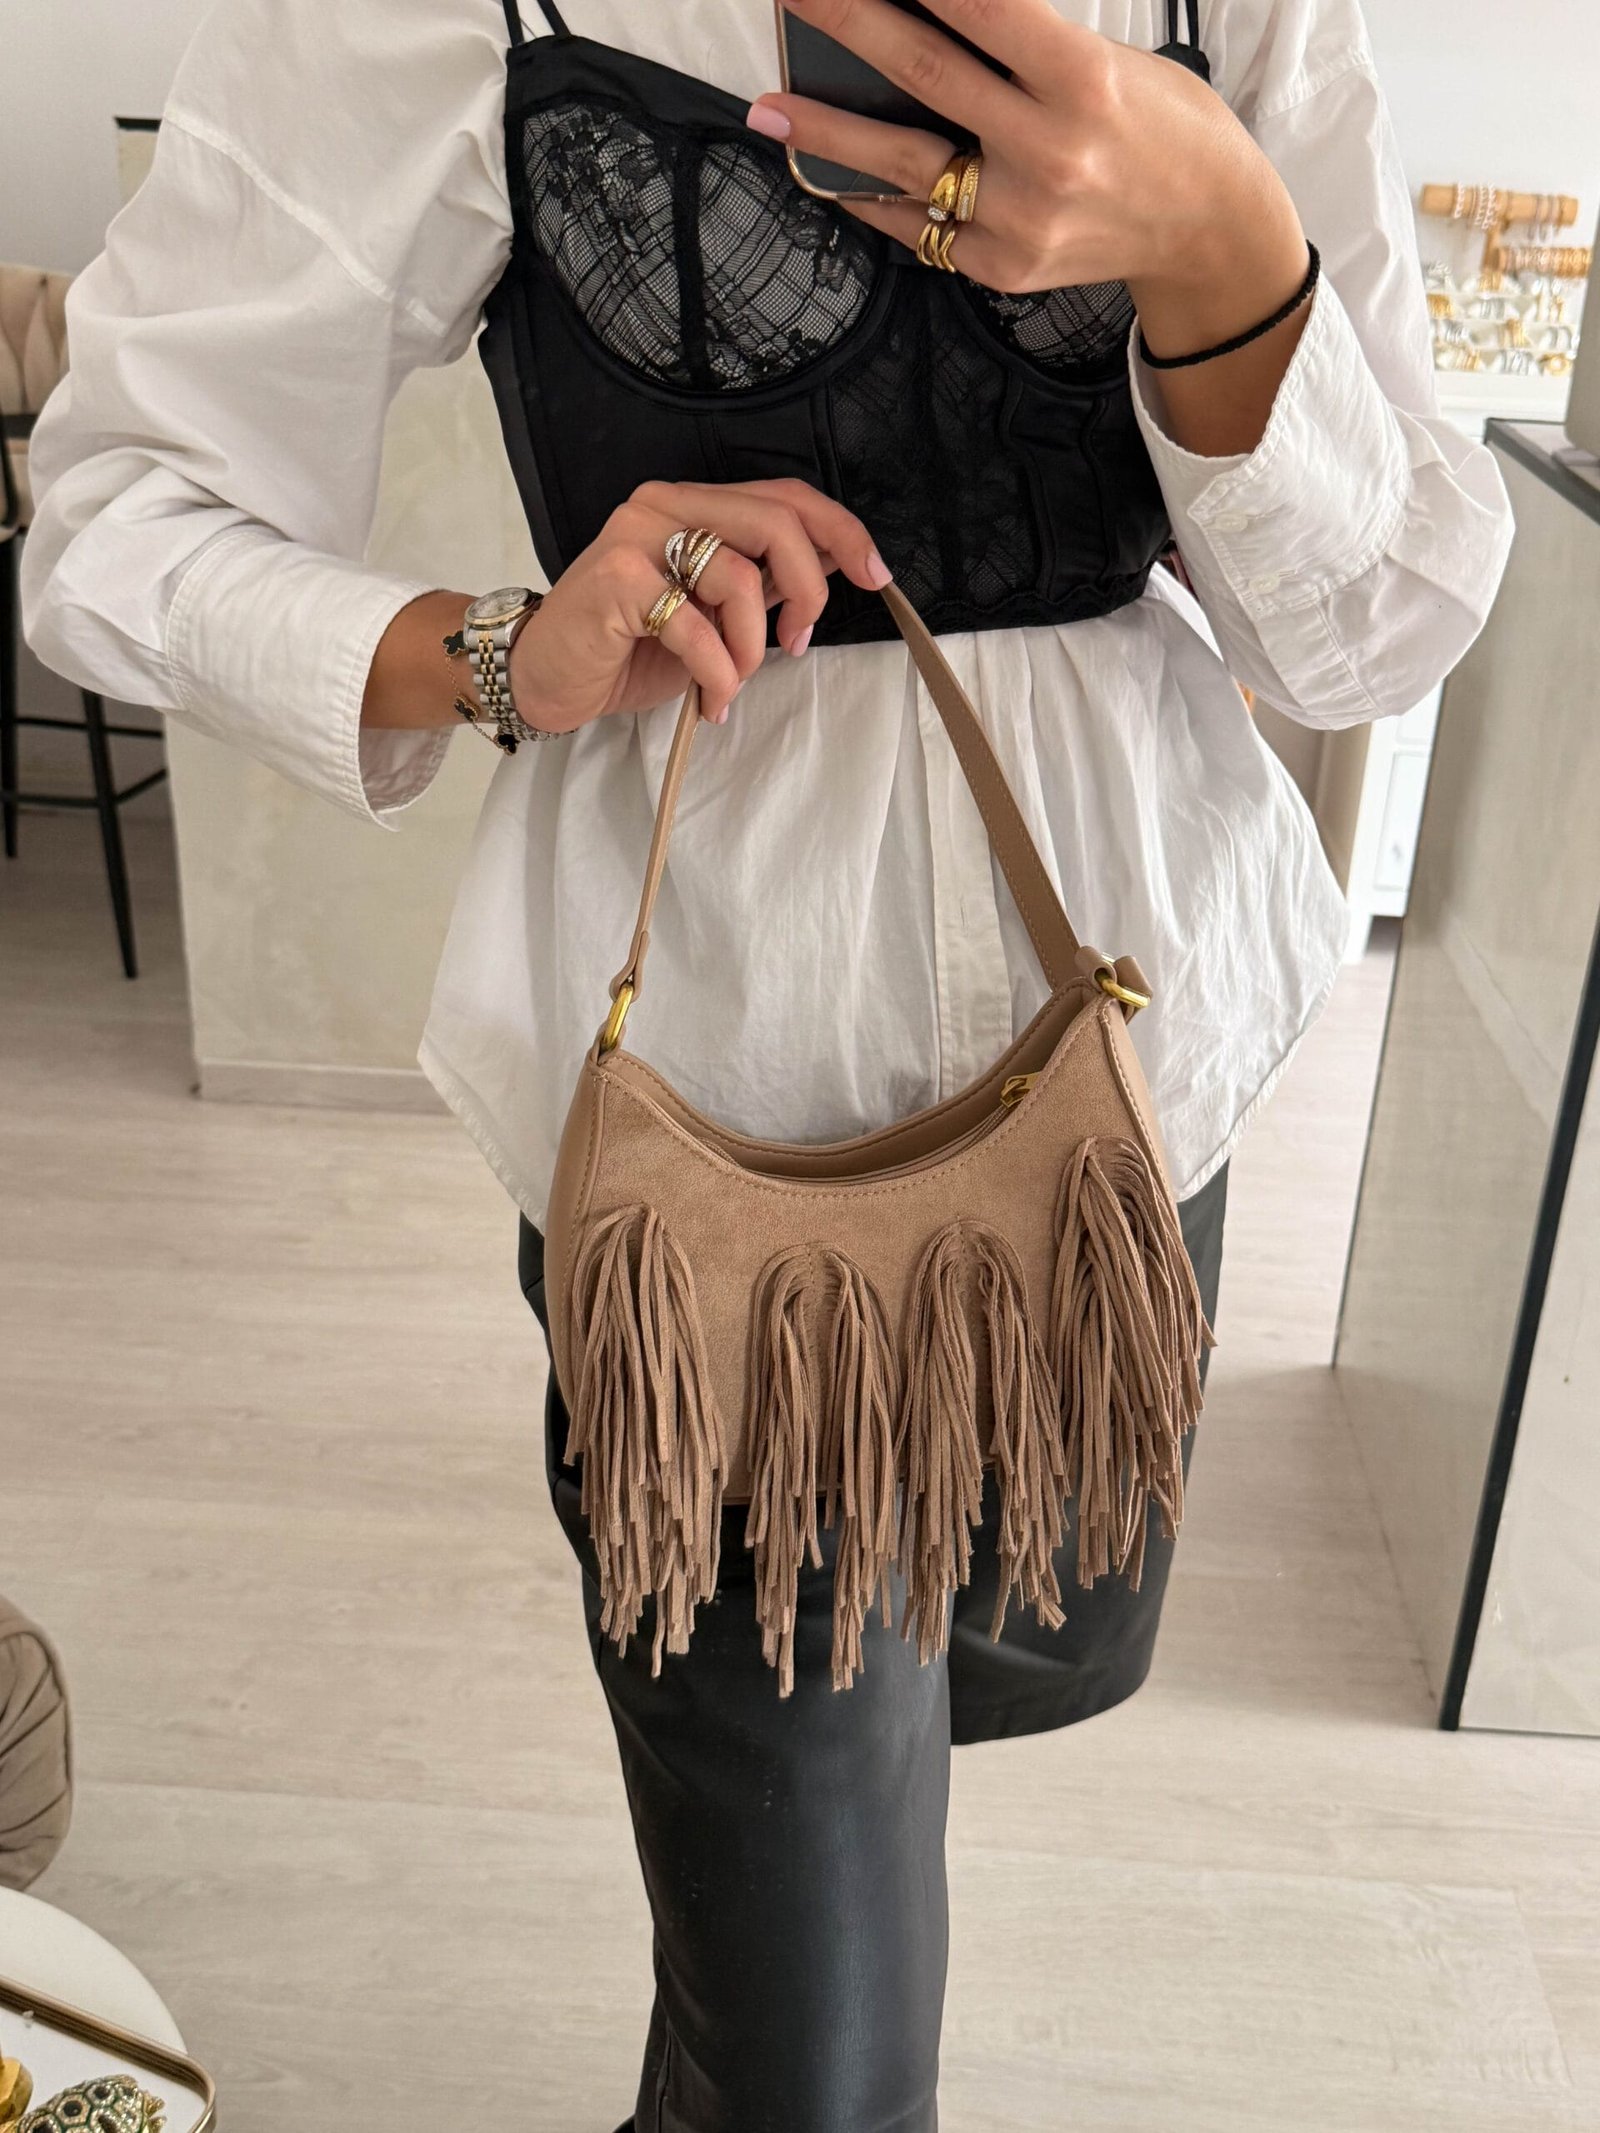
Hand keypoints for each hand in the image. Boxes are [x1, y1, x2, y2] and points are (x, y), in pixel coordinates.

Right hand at [508, 478, 891, 730]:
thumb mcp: (712, 612)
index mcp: (692, 505)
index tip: (875, 575)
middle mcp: (664, 506)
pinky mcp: (615, 581)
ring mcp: (636, 538)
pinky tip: (709, 700)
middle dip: (808, 590)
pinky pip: (697, 627)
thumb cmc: (630, 649)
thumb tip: (832, 566)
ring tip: (733, 681)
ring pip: (740, 578)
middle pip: (775, 523)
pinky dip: (718, 675)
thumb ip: (761, 583)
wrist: (547, 677)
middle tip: (798, 641)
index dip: (841, 531)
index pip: (785, 495)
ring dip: (752, 647)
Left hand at [751, 0, 1307, 339]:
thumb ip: (1023, 47)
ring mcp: (1019, 217)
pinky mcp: (1001, 267)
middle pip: (923, 71)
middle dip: (848, 21)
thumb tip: (929, 21)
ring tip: (770, 109)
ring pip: (902, 162)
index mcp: (1082, 79)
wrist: (1208, 231)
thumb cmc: (1160, 128)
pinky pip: (917, 226)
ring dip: (826, 133)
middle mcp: (1048, 150)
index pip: (980, 7)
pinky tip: (830, 172)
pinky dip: (871, 194)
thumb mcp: (1108, 62)